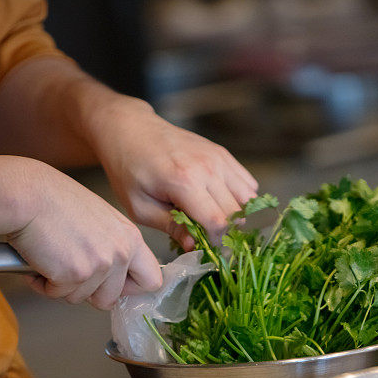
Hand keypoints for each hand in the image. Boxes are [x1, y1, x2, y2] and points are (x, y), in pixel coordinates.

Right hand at [7, 158, 161, 309]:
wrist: (27, 195)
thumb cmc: (55, 202)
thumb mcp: (100, 220)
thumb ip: (112, 246)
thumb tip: (112, 276)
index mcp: (131, 237)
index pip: (152, 280)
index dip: (129, 289)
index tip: (113, 287)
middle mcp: (121, 252)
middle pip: (112, 299)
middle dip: (88, 294)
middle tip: (70, 273)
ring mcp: (100, 265)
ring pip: (80, 299)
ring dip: (62, 286)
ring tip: (51, 257)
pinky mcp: (74, 274)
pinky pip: (57, 294)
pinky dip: (43, 283)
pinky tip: (39, 259)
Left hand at [86, 97, 257, 248]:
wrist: (131, 130)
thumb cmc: (130, 170)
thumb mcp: (140, 206)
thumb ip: (171, 227)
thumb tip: (195, 247)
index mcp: (184, 182)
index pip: (218, 222)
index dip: (216, 241)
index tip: (206, 247)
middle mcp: (208, 167)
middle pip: (236, 213)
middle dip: (227, 232)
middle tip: (210, 237)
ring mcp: (219, 158)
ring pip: (248, 198)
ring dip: (237, 215)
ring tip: (216, 220)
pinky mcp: (223, 153)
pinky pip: (247, 183)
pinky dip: (241, 198)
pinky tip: (221, 203)